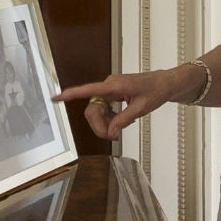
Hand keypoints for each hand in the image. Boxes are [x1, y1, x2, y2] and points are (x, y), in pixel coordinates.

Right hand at [59, 67, 190, 140]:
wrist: (165, 83)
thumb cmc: (156, 91)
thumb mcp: (142, 108)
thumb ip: (124, 119)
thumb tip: (110, 131)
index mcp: (114, 85)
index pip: (88, 90)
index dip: (70, 94)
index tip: (55, 97)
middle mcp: (108, 85)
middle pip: (92, 109)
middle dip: (99, 125)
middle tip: (113, 137)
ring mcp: (110, 89)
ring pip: (97, 111)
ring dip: (105, 123)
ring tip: (120, 129)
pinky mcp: (112, 93)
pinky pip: (103, 109)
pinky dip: (109, 118)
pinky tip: (121, 121)